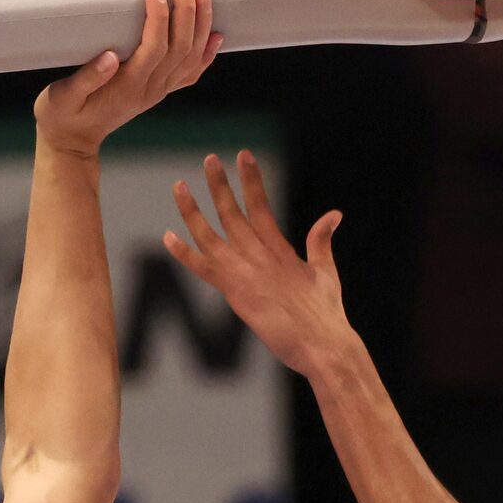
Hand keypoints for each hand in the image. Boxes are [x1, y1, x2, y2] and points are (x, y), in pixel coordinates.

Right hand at [34, 0, 219, 157]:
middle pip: (179, 49)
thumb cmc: (64, 116)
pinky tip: (215, 38)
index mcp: (128, 86)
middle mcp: (150, 89)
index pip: (154, 47)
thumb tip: (110, 57)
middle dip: (186, 13)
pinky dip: (206, 55)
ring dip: (200, 27)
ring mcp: (157, 92)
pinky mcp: (158, 92)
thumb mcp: (64, 97)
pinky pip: (190, 74)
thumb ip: (87, 77)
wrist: (74, 141)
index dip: (159, 17)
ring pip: (190, 59)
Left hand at [166, 152, 351, 378]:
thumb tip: (334, 214)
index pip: (261, 207)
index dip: (251, 180)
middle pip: (233, 214)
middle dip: (219, 185)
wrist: (324, 347)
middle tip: (209, 159)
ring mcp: (246, 275)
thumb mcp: (326, 273)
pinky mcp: (236, 295)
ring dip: (193, 211)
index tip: (244, 155)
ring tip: (179, 186)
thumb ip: (321, 242)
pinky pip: (205, 270)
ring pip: (211, 236)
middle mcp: (261, 258)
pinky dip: (186, 254)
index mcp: (282, 251)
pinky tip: (168, 237)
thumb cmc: (328, 317)